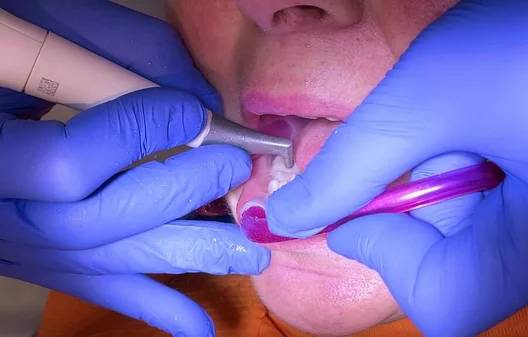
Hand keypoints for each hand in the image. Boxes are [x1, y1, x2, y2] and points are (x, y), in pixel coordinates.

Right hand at [0, 2, 268, 335]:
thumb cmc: (7, 53)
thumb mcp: (41, 29)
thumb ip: (123, 54)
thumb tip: (201, 101)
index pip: (70, 163)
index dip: (141, 135)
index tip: (191, 113)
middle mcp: (4, 212)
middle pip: (100, 223)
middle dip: (180, 194)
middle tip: (234, 171)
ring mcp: (26, 246)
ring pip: (113, 262)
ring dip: (189, 255)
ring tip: (250, 255)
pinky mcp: (48, 262)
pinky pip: (105, 289)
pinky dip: (158, 308)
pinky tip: (200, 328)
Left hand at [267, 1, 527, 335]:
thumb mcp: (439, 94)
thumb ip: (355, 164)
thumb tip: (288, 218)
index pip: (439, 297)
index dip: (383, 249)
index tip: (355, 194)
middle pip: (460, 261)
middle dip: (423, 194)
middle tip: (443, 128)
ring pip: (488, 230)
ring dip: (456, 174)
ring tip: (487, 114)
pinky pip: (521, 207)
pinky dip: (489, 169)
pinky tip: (508, 123)